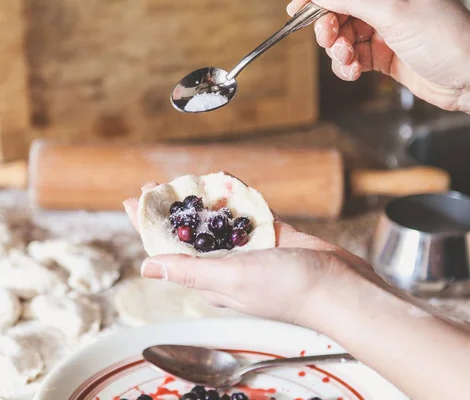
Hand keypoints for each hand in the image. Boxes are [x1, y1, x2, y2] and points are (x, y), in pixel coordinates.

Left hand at [123, 182, 370, 325]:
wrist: (338, 287)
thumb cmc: (285, 289)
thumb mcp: (230, 279)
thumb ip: (189, 271)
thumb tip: (146, 266)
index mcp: (211, 280)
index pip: (168, 250)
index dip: (148, 226)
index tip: (131, 202)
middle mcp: (227, 265)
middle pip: (190, 233)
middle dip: (170, 209)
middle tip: (154, 185)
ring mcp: (251, 250)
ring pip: (219, 221)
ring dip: (201, 201)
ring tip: (184, 180)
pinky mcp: (274, 236)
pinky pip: (249, 213)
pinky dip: (237, 196)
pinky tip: (227, 181)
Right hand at [288, 0, 469, 110]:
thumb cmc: (445, 38)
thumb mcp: (392, 11)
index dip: (317, 0)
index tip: (295, 10)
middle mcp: (385, 7)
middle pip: (338, 14)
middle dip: (329, 29)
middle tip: (331, 39)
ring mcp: (383, 32)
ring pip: (342, 39)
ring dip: (338, 52)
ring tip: (349, 59)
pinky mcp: (383, 56)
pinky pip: (352, 59)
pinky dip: (347, 68)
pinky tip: (354, 72)